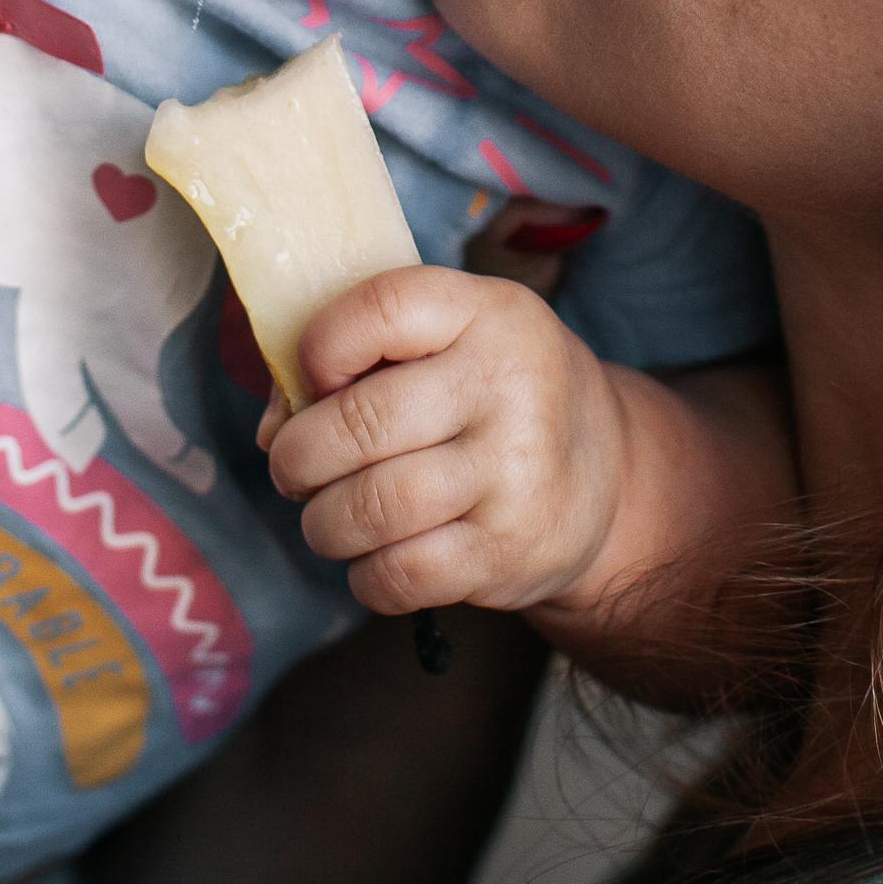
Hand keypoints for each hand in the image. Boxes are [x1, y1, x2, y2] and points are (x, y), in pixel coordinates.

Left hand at [262, 266, 633, 619]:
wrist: (607, 474)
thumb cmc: (492, 395)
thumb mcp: (450, 341)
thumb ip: (357, 359)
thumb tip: (274, 429)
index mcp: (489, 312)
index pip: (380, 308)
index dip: (320, 347)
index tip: (315, 380)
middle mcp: (509, 385)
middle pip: (357, 425)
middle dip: (299, 457)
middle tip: (297, 469)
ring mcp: (514, 474)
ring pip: (367, 508)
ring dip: (323, 523)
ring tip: (330, 516)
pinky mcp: (508, 552)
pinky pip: (397, 575)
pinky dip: (364, 575)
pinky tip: (375, 557)